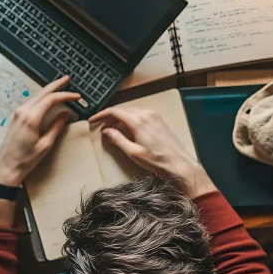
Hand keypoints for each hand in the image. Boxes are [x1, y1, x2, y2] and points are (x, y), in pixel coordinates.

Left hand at [0, 76, 79, 186]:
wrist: (6, 167)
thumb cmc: (26, 159)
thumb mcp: (45, 145)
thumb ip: (56, 126)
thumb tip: (66, 113)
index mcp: (31, 118)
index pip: (51, 99)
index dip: (66, 96)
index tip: (77, 96)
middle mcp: (23, 111)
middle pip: (43, 92)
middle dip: (56, 85)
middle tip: (68, 79)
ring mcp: (18, 113)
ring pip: (37, 96)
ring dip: (49, 91)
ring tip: (61, 88)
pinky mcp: (16, 116)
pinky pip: (32, 102)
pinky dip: (42, 98)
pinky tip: (48, 99)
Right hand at [89, 105, 215, 197]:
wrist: (179, 163)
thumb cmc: (157, 161)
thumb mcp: (133, 152)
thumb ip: (117, 139)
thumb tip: (106, 131)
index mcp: (138, 121)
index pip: (114, 112)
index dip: (101, 115)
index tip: (93, 120)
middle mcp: (146, 114)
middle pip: (122, 110)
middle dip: (109, 116)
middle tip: (101, 125)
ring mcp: (154, 116)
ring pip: (131, 111)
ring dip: (120, 117)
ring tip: (112, 127)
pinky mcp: (159, 120)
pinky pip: (140, 114)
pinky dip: (130, 118)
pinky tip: (127, 127)